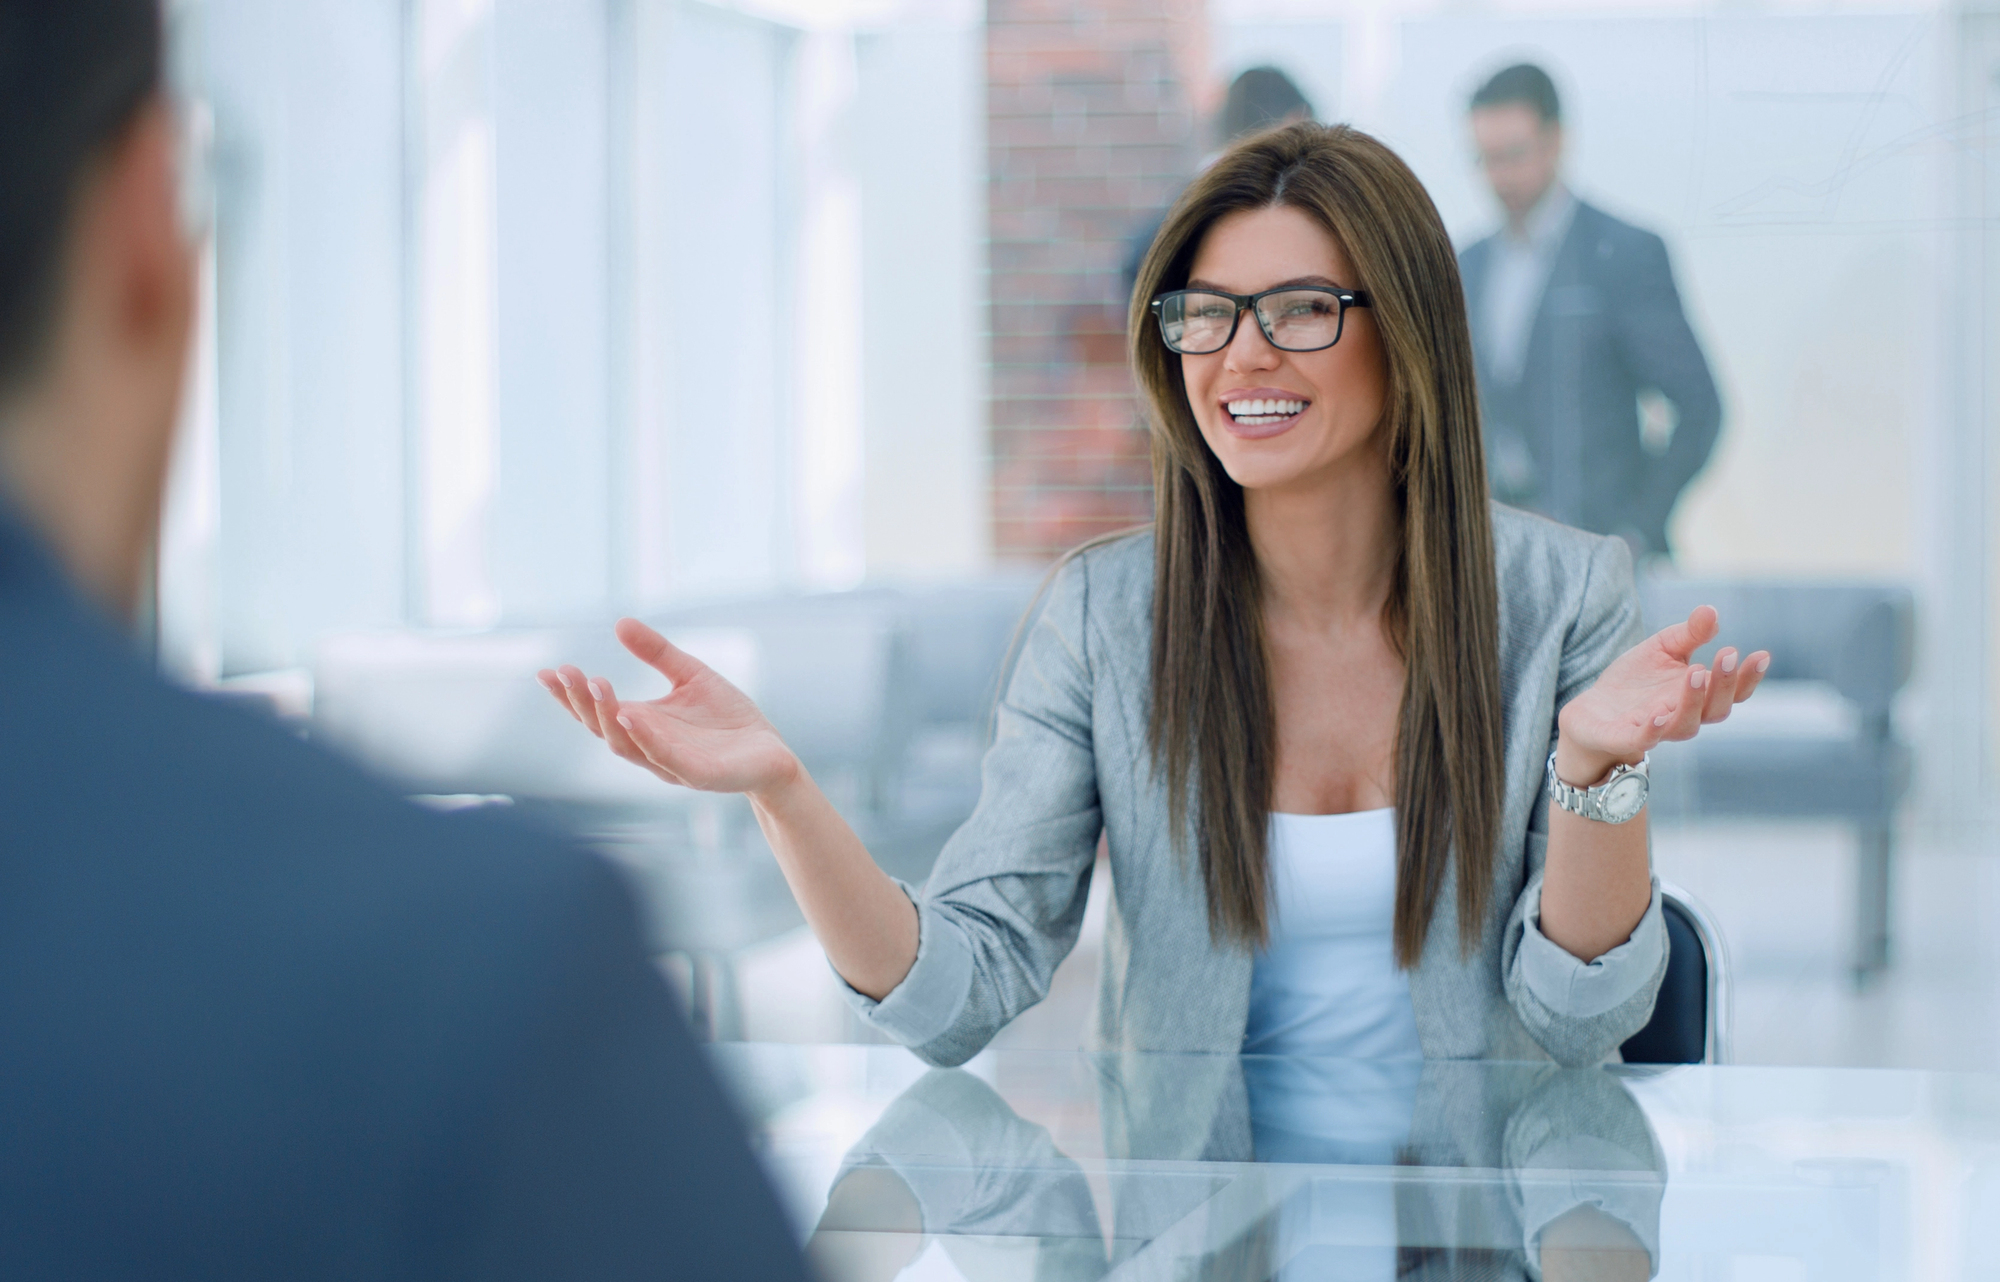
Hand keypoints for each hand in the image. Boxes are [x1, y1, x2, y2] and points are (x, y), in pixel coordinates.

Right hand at [536, 619, 800, 798]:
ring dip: (608, 716)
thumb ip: (658, 653)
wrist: (771, 753)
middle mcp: (648, 748)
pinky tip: (632, 716)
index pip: (597, 713)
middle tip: (566, 673)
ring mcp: (671, 764)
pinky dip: (647, 739)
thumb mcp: (691, 675)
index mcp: (643, 726)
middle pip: (603, 728)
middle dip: (581, 701)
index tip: (546, 672)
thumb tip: (620, 622)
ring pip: (628, 745)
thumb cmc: (728, 720)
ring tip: (596, 684)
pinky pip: (668, 759)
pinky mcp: (699, 775)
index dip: (569, 696)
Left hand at [1555, 605, 1769, 784]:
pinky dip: (1653, 730)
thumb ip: (1688, 634)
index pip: (1732, 691)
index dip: (1748, 677)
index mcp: (1697, 695)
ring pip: (1685, 725)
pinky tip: (1658, 713)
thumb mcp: (1662, 649)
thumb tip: (1711, 611)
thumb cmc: (1635, 681)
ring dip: (1693, 701)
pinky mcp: (1625, 738)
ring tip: (1696, 672)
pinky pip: (1644, 740)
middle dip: (1725, 683)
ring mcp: (1656, 730)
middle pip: (1716, 709)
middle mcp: (1683, 716)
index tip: (1762, 655)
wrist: (1591, 710)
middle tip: (1728, 654)